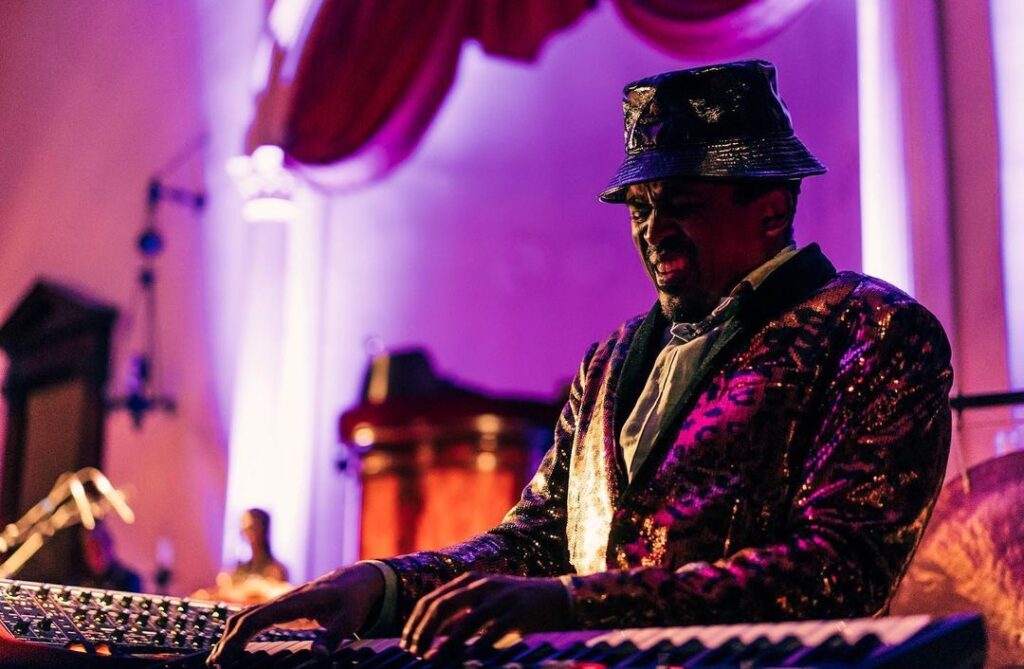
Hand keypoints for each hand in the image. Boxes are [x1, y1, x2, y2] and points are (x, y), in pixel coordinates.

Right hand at [207, 562, 383, 666]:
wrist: (358, 581)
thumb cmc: (353, 601)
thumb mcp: (348, 621)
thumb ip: (332, 639)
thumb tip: (317, 657)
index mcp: (294, 601)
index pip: (256, 618)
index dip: (237, 637)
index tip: (225, 656)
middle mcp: (283, 600)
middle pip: (244, 616)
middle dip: (227, 639)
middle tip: (215, 664)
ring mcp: (282, 603)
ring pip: (247, 616)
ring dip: (230, 635)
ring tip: (219, 659)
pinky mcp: (284, 609)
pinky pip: (256, 618)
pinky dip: (241, 631)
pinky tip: (235, 647)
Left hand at [400, 572, 571, 659]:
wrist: (558, 598)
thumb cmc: (516, 604)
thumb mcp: (485, 604)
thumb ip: (460, 616)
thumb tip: (433, 639)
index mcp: (470, 581)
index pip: (432, 599)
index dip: (415, 623)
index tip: (406, 644)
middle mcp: (482, 586)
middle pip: (442, 606)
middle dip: (423, 632)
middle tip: (414, 654)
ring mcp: (501, 599)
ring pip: (465, 622)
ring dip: (445, 645)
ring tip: (433, 661)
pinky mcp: (518, 614)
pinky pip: (492, 633)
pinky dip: (475, 649)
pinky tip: (465, 661)